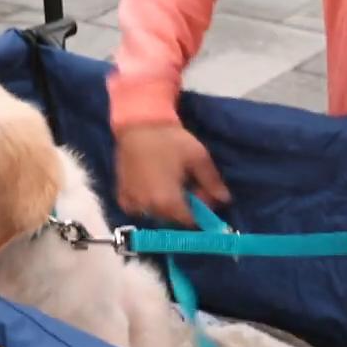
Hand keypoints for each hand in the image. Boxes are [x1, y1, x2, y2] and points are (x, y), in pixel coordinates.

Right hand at [113, 122, 229, 227]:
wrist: (138, 125)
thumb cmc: (170, 140)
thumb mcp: (198, 158)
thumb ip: (212, 182)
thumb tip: (225, 200)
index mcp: (168, 203)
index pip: (191, 221)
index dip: (201, 211)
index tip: (204, 193)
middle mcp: (149, 209)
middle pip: (173, 219)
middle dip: (185, 207)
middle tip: (189, 184)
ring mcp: (132, 203)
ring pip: (156, 215)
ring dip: (167, 206)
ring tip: (172, 184)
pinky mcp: (122, 195)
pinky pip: (138, 209)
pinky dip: (147, 204)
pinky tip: (153, 188)